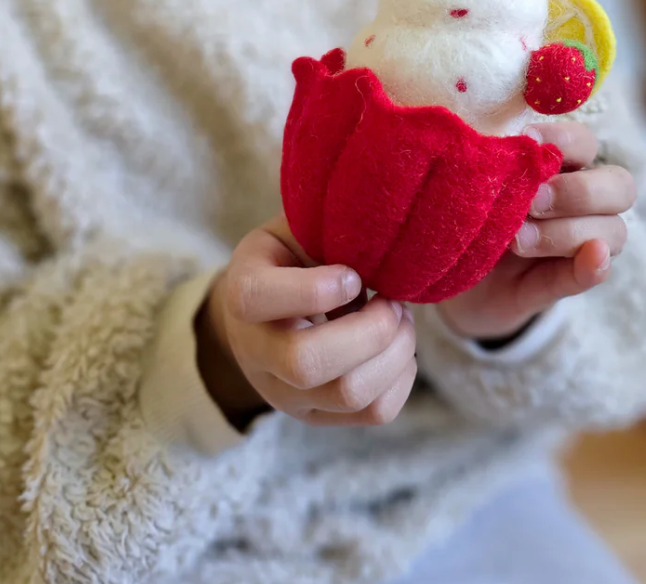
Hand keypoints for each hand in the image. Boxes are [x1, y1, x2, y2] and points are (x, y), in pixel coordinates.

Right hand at [198, 217, 417, 427]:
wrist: (269, 308)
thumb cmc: (293, 257)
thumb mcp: (297, 230)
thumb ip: (328, 233)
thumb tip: (387, 244)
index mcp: (243, 291)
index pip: (256, 299)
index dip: (314, 289)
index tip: (352, 275)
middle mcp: (255, 351)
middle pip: (306, 363)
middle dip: (370, 330)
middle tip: (393, 301)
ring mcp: (283, 393)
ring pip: (347, 395)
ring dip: (394, 353)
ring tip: (400, 320)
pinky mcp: (316, 416)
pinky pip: (373, 412)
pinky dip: (402, 377)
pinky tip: (397, 347)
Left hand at [437, 122, 635, 341]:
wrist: (441, 269)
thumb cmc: (463, 209)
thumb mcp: (475, 183)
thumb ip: (493, 164)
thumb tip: (501, 142)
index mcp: (558, 167)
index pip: (585, 143)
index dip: (565, 139)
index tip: (527, 140)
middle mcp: (579, 203)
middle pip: (619, 186)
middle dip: (579, 191)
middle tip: (533, 201)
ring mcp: (578, 245)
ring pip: (611, 231)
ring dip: (566, 232)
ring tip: (517, 240)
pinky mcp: (562, 283)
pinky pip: (592, 275)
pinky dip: (593, 266)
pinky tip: (593, 257)